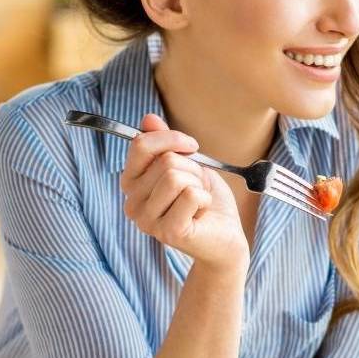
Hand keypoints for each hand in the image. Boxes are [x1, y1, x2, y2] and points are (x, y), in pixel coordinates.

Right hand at [119, 114, 247, 271]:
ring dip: (198, 184)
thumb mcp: (187, 165)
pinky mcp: (168, 232)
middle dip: (192, 169)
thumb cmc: (206, 202)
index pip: (141, 145)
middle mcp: (132, 204)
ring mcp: (147, 221)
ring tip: (198, 201)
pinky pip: (190, 195)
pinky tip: (202, 213)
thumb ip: (165, 144)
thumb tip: (148, 119)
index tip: (192, 146)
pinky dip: (205, 198)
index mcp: (132, 184)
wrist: (226, 238)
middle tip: (197, 188)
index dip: (171, 139)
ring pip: (175, 176)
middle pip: (165, 161)